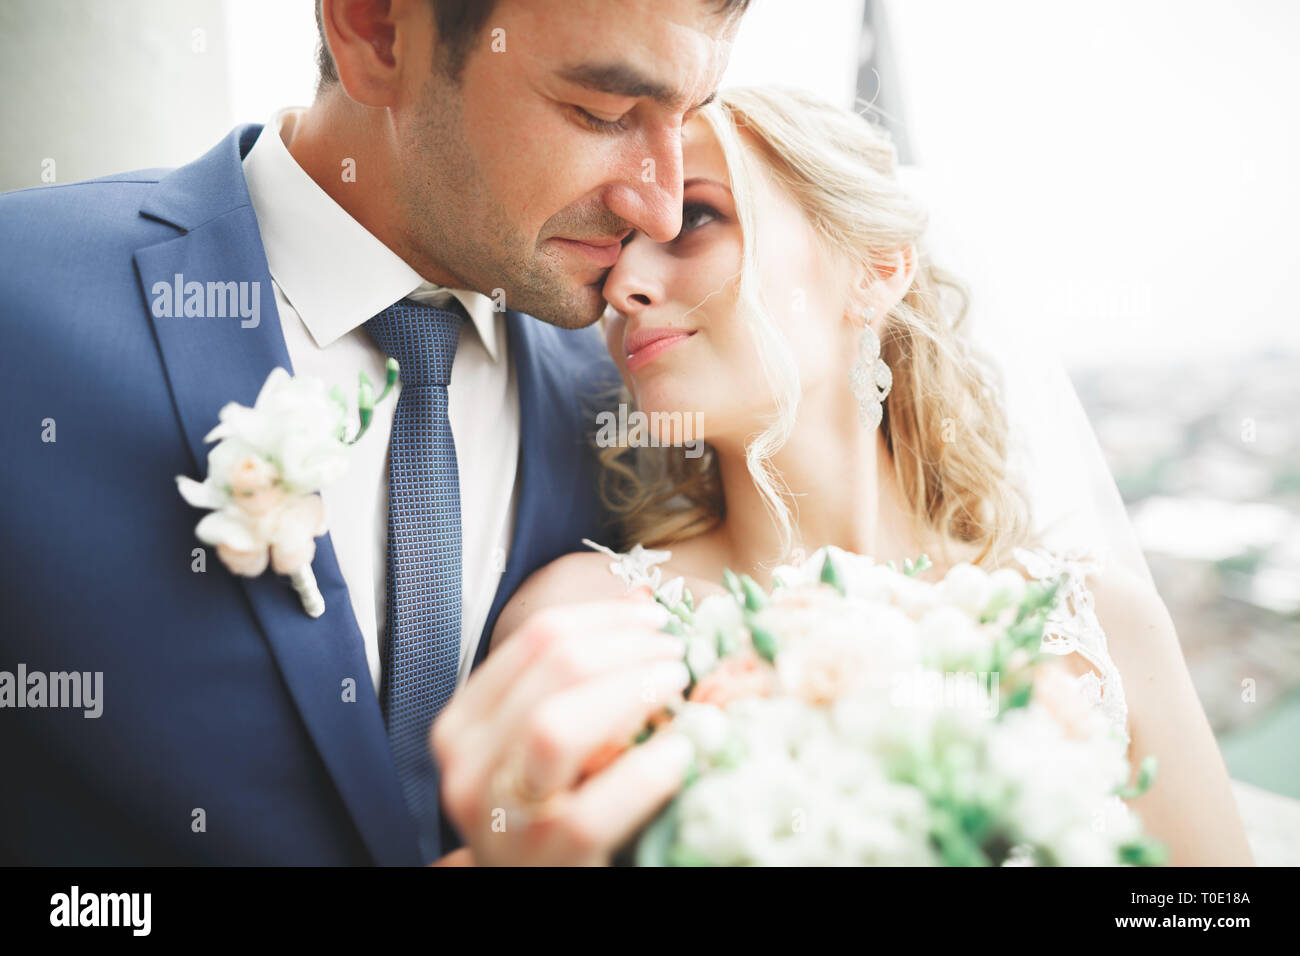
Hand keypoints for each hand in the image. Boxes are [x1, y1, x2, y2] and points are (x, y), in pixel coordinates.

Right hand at [431, 591, 693, 864]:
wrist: (532, 885)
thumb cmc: (549, 806)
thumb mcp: (546, 739)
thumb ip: (577, 679)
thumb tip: (642, 603)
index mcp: (465, 720)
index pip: (536, 639)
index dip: (603, 617)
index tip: (652, 616)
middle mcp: (467, 762)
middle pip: (551, 670)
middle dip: (624, 648)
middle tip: (673, 652)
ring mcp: (499, 813)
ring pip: (556, 728)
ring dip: (628, 693)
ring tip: (676, 687)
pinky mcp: (541, 857)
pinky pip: (593, 808)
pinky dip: (644, 774)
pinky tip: (679, 753)